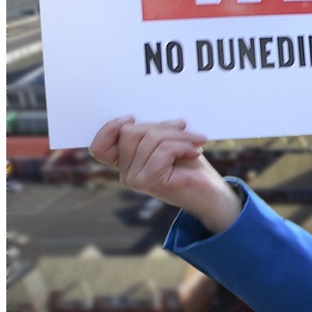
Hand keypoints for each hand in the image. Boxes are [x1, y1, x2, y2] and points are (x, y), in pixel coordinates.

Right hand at [90, 117, 242, 233]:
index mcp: (126, 163)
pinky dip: (184, 146)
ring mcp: (135, 179)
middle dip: (163, 126)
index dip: (110, 128)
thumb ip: (152, 133)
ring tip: (197, 142)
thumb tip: (140, 118)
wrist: (211, 194)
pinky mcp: (151, 180)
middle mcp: (125, 173)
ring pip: (151, 138)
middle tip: (186, 130)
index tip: (132, 117)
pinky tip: (195, 152)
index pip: (99, 147)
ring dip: (181, 135)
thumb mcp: (169, 143)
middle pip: (129, 132)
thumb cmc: (191, 166)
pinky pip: (164, 150)